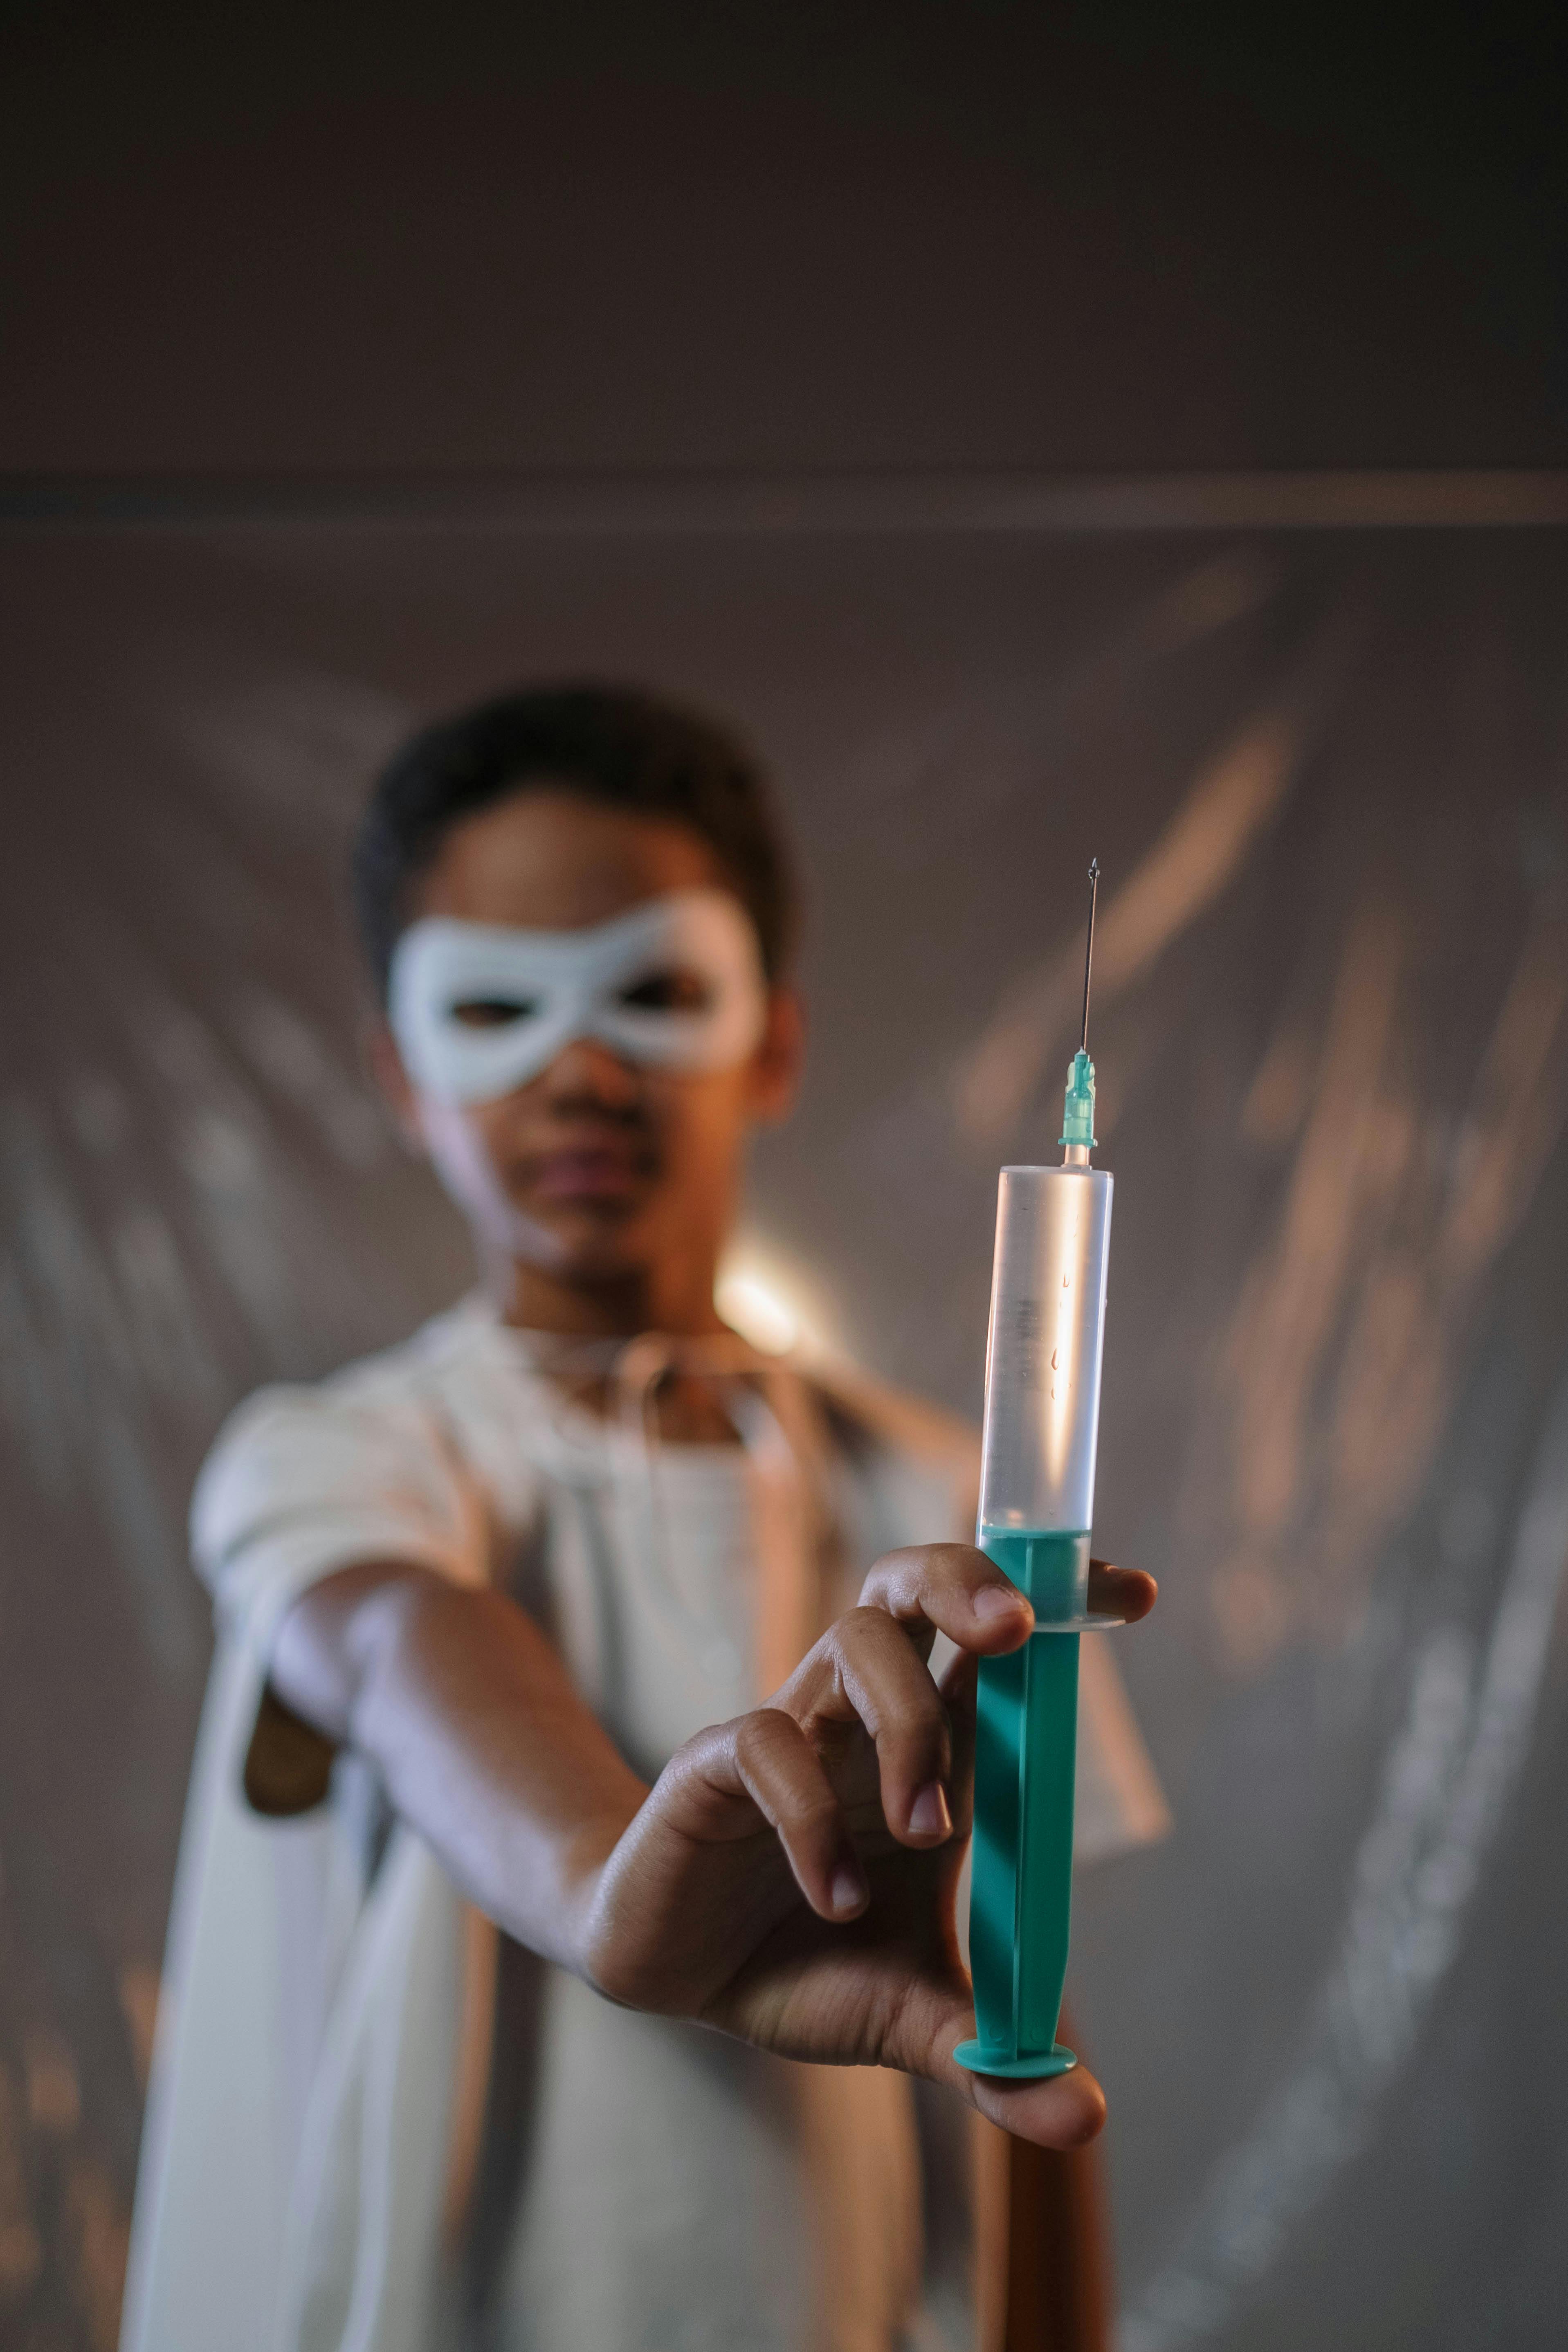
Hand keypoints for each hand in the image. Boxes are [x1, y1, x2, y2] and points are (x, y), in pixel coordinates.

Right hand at [576, 1543, 1154, 2148]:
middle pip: (916, 1583)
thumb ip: (992, 2058)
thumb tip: (1085, 2117)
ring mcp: (794, 1726)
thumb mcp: (912, 2020)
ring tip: (924, 1835)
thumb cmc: (805, 1965)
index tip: (1139, 1595)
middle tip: (1015, 1633)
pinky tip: (832, 1898)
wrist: (673, 1972)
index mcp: (933, 1753)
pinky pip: (769, 1744)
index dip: (1063, 1599)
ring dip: (908, 1727)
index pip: (1001, 1648)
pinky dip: (812, 1818)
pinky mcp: (715, 1762)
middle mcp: (867, 1717)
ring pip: (856, 1640)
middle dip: (969, 1584)